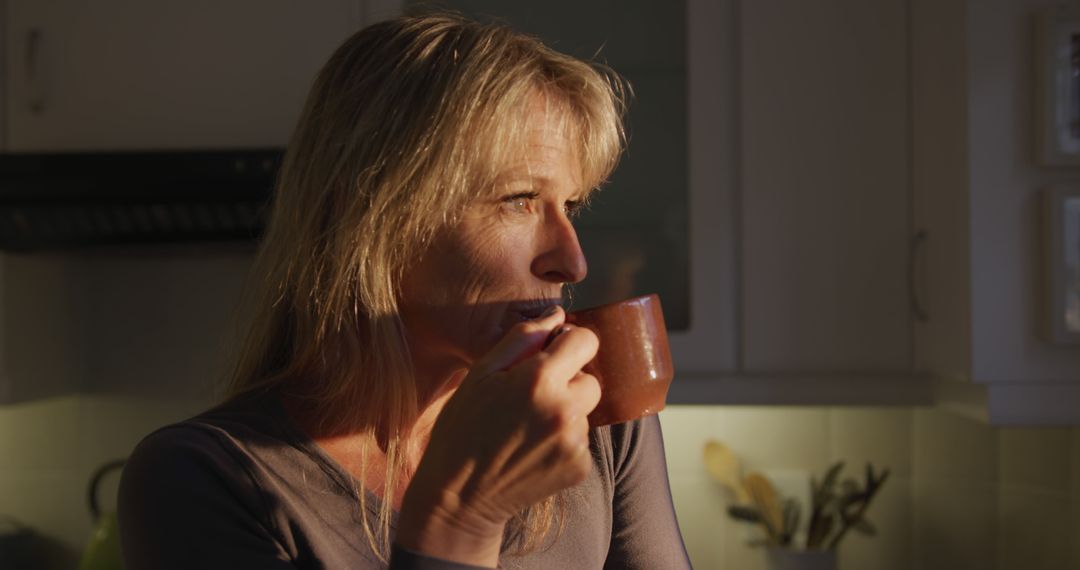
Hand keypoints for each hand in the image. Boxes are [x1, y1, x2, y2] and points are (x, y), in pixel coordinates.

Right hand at [395, 306, 600, 565]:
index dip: (569, 344)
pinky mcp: (579, 467)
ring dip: (565, 413)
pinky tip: (533, 450)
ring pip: (586, 411)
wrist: (460, 497)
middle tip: (532, 398)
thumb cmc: (463, 428)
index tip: (552, 355)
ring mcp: (574, 442)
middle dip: (568, 382)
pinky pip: (582, 441)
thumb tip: (558, 314)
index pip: (586, 340)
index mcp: (538, 379)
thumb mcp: (481, 373)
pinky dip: (564, 442)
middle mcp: (564, 410)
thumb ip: (523, 338)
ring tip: (527, 428)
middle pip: (591, 378)